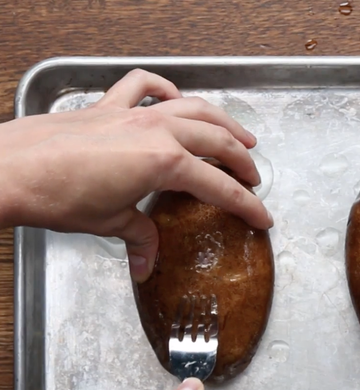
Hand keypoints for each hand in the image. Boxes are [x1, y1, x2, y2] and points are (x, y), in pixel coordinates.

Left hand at [0, 68, 272, 281]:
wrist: (8, 170)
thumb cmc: (57, 196)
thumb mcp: (109, 223)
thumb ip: (140, 237)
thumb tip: (147, 263)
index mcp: (165, 162)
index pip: (220, 187)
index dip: (247, 205)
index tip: (263, 217)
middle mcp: (156, 130)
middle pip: (217, 140)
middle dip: (243, 160)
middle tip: (255, 177)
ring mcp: (134, 113)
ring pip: (193, 107)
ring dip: (221, 120)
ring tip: (239, 134)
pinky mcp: (109, 106)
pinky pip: (144, 84)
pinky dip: (165, 87)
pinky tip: (174, 96)